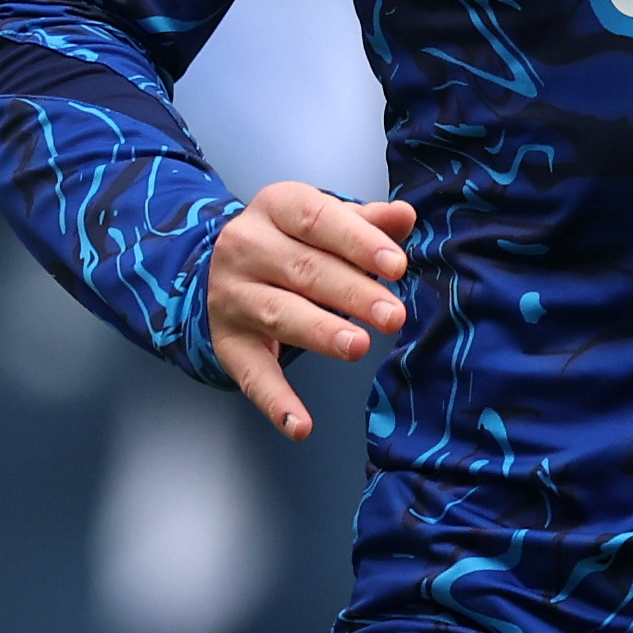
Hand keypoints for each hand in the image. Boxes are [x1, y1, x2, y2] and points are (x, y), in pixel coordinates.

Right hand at [208, 182, 418, 439]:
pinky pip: (252, 375)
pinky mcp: (228, 342)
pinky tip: (301, 426)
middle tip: (393, 316)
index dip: (359, 242)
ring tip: (359, 347)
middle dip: (352, 294)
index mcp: (275, 207)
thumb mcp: (326, 220)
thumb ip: (366, 221)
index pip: (318, 220)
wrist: (228, 265)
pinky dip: (275, 402)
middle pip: (303, 271)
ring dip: (321, 333)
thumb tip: (404, 216)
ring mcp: (232, 297)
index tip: (397, 266)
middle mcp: (245, 247)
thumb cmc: (295, 240)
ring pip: (280, 315)